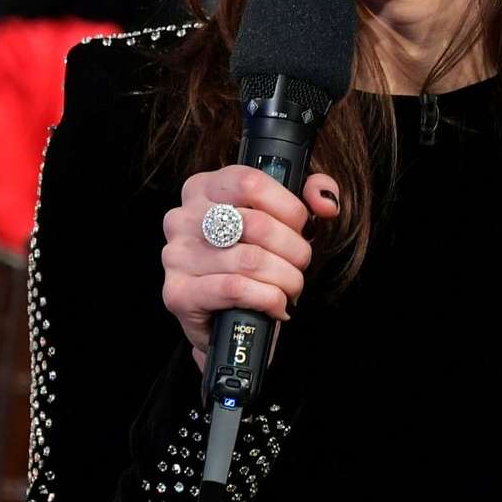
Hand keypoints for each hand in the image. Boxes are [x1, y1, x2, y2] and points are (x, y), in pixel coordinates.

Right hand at [161, 165, 341, 368]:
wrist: (226, 318)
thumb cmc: (252, 260)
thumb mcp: (281, 220)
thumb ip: (308, 197)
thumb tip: (326, 201)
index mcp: (203, 189)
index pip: (251, 183)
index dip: (289, 208)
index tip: (303, 227)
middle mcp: (182, 218)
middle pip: (257, 224)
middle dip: (294, 249)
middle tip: (300, 264)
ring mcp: (176, 256)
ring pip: (251, 259)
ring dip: (286, 278)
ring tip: (291, 287)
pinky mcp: (178, 293)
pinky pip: (235, 289)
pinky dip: (268, 298)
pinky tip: (277, 305)